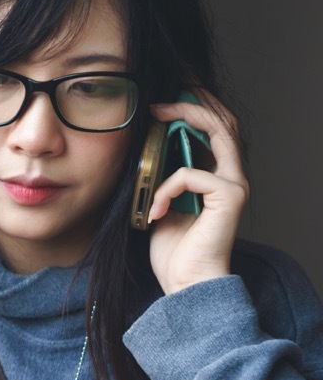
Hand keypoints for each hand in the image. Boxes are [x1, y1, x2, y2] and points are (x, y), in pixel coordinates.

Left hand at [146, 90, 248, 294]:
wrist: (185, 284)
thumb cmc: (173, 251)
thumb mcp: (161, 203)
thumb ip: (161, 176)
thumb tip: (145, 145)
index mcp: (217, 176)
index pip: (215, 128)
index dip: (195, 106)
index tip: (164, 95)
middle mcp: (232, 176)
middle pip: (223, 120)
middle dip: (193, 100)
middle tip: (160, 95)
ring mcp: (235, 184)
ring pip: (217, 132)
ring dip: (185, 117)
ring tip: (156, 114)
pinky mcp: (229, 196)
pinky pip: (190, 173)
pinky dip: (165, 187)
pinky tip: (156, 211)